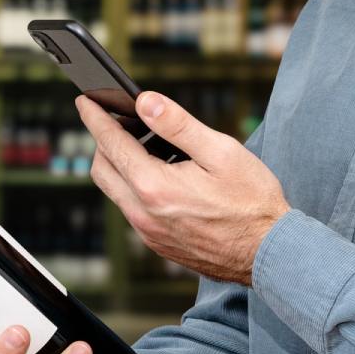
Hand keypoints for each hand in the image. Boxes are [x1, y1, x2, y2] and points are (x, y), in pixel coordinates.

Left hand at [78, 91, 289, 284]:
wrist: (269, 253)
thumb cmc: (252, 202)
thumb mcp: (221, 152)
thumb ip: (178, 125)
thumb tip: (145, 102)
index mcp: (155, 187)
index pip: (111, 144)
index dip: (96, 118)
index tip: (85, 100)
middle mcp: (142, 214)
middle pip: (102, 169)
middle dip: (103, 141)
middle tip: (119, 120)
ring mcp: (147, 232)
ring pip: (114, 191)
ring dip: (119, 165)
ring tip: (145, 144)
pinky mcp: (156, 243)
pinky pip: (131, 208)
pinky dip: (134, 185)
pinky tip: (160, 174)